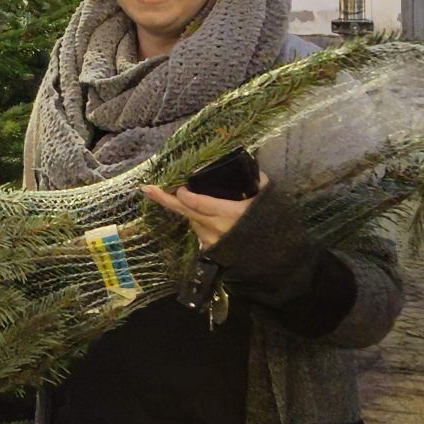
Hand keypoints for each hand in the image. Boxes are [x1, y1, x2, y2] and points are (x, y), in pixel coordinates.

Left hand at [141, 175, 268, 250]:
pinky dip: (203, 226)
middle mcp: (216, 229)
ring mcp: (212, 243)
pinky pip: (200, 234)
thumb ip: (258, 182)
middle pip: (186, 212)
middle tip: (147, 189)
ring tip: (214, 210)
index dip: (183, 195)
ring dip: (196, 213)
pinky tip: (216, 225)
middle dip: (166, 199)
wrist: (276, 257)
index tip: (178, 187)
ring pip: (194, 222)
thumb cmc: (272, 225)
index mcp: (229, 213)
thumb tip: (251, 166)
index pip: (197, 203)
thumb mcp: (267, 199)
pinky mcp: (211, 252)